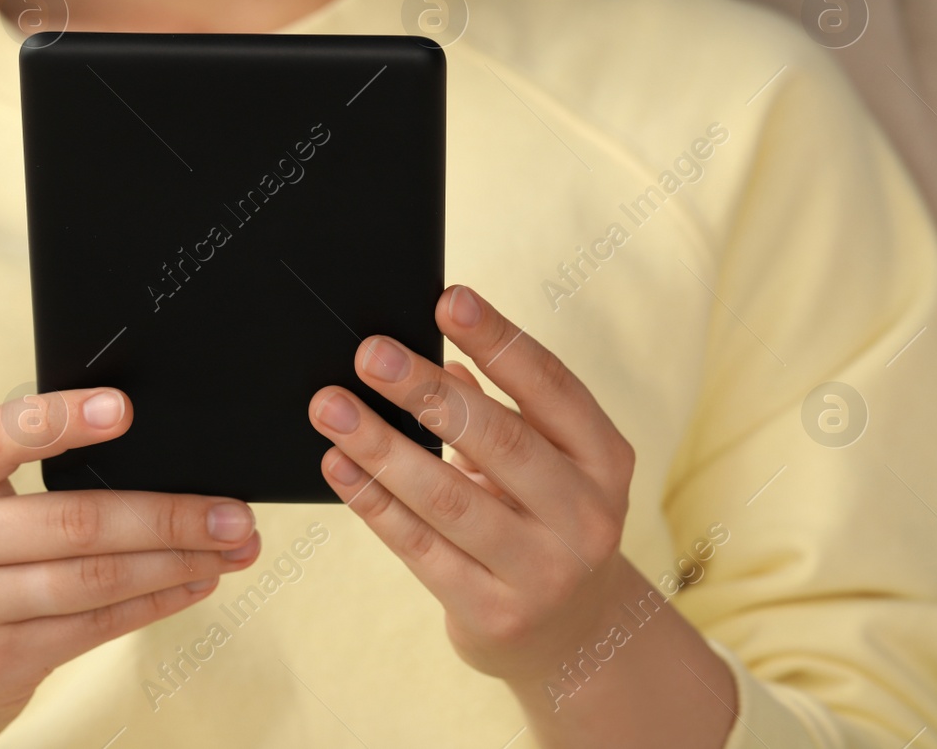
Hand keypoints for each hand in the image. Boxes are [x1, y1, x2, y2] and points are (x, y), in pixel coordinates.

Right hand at [0, 386, 260, 748]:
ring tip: (231, 546)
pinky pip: (98, 625)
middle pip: (76, 521)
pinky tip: (195, 582)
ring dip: (178, 561)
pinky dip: (157, 601)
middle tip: (231, 509)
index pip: (0, 436)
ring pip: (97, 579)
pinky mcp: (3, 659)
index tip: (124, 408)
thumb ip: (15, 479)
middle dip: (168, 513)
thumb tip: (138, 451)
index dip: (64, 419)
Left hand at [307, 285, 734, 747]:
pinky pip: (419, 547)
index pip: (552, 385)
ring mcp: (543, 569)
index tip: (447, 299)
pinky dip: (373, 501)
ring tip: (331, 407)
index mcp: (605, 458)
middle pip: (499, 439)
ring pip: (449, 497)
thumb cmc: (544, 521)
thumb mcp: (547, 465)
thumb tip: (434, 353)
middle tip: (369, 353)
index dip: (500, 340)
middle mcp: (586, 514)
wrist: (574, 638)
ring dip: (381, 445)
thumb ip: (501, 410)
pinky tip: (338, 465)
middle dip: (425, 391)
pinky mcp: (495, 613)